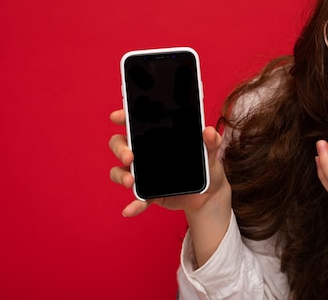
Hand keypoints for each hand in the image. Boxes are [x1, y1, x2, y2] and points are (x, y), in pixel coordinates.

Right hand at [108, 109, 229, 216]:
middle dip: (120, 148)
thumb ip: (211, 141)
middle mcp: (145, 153)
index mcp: (157, 136)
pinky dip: (133, 205)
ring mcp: (143, 173)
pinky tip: (130, 210)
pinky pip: (136, 199)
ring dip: (120, 175)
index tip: (117, 117)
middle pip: (121, 144)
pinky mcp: (148, 193)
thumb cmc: (206, 165)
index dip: (124, 117)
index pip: (135, 122)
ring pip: (120, 170)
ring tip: (131, 181)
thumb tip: (210, 131)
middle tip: (129, 156)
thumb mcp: (210, 152)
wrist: (209, 193)